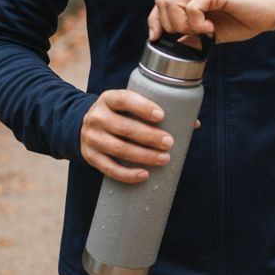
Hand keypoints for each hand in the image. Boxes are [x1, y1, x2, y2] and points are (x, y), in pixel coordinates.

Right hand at [80, 89, 199, 182]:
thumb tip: (193, 124)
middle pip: (124, 128)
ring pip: (119, 149)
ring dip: (143, 156)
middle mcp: (97, 117)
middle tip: (170, 143)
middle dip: (149, 136)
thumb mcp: (128, 105)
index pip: (125, 100)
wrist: (81, 126)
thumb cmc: (117, 114)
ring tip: (164, 159)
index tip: (162, 116)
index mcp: (109, 99)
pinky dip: (127, 174)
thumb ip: (156, 111)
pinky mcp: (90, 157)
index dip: (143, 107)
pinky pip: (109, 168)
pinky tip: (144, 175)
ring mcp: (92, 138)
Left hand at [148, 0, 274, 44]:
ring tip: (201, 31)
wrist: (270, 13)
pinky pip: (193, 6)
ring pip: (173, 2)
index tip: (159, 38)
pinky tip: (211, 28)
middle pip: (162, 1)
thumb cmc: (245, 20)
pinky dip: (198, 22)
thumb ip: (194, 36)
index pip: (162, 3)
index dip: (155, 21)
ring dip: (183, 23)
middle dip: (169, 24)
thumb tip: (177, 46)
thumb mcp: (213, 33)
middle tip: (190, 35)